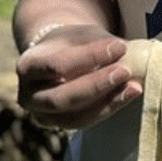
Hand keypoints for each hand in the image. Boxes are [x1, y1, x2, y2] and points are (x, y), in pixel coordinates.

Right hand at [16, 24, 139, 129]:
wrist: (59, 58)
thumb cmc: (71, 43)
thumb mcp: (81, 35)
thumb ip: (99, 44)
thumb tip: (128, 53)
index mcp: (27, 66)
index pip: (57, 65)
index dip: (89, 57)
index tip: (120, 46)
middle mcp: (28, 96)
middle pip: (62, 98)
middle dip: (97, 85)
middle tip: (125, 71)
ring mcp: (42, 115)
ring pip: (74, 116)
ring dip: (107, 101)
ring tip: (134, 86)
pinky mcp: (60, 125)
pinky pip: (85, 122)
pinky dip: (109, 108)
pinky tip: (129, 94)